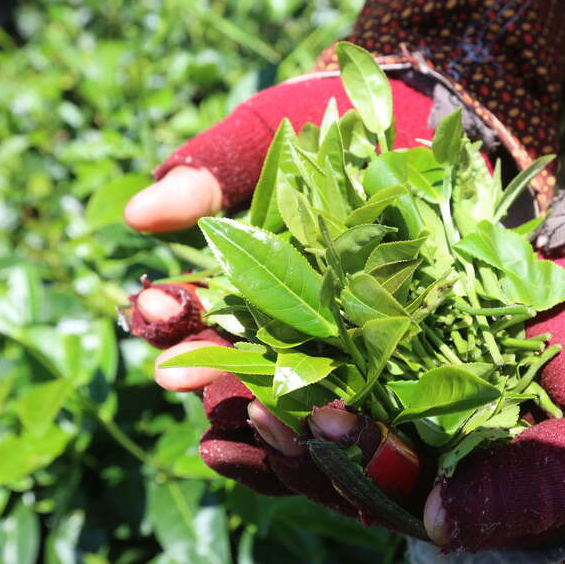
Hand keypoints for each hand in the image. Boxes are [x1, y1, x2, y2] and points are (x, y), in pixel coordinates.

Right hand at [124, 72, 437, 514]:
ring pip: (300, 421)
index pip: (195, 322)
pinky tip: (336, 434)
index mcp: (243, 292)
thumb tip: (139, 215)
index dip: (169, 321)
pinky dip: (353, 443)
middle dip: (208, 376)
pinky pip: (376, 436)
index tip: (150, 305)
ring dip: (274, 426)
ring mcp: (348, 368)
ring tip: (259, 414)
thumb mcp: (268, 142)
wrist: (425, 121)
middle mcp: (287, 339)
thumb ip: (210, 178)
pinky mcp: (412, 391)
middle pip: (237, 380)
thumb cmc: (333, 127)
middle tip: (175, 372)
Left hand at [138, 251, 564, 546]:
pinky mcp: (398, 330)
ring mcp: (405, 390)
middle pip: (331, 456)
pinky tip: (237, 312)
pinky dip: (289, 328)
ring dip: (262, 387)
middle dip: (279, 434)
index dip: (343, 468)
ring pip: (320, 399)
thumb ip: (531, 494)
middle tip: (231, 402)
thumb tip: (437, 525)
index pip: (383, 495)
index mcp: (458, 492)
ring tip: (205, 370)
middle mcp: (420, 448)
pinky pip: (333, 337)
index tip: (315, 424)